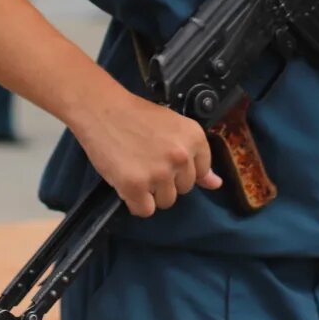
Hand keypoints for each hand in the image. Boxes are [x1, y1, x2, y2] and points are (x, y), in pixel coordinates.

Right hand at [70, 88, 221, 217]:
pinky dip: (135, 202)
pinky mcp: (136, 186)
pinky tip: (127, 183)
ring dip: (150, 192)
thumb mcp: (173, 128)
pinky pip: (144, 210)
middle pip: (183, 189)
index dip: (180, 168)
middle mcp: (181, 156)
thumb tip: (216, 184)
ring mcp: (159, 173)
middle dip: (166, 181)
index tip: (165, 158)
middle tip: (146, 160)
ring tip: (136, 169)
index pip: (201, 173)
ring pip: (165, 201)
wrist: (102, 109)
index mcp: (195, 138)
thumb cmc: (136, 116)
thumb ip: (196, 157)